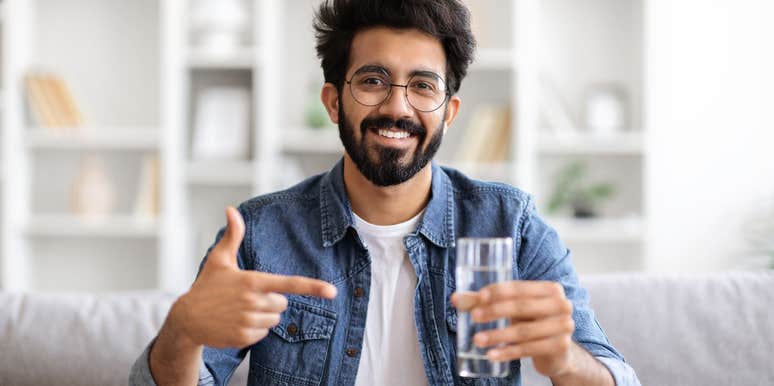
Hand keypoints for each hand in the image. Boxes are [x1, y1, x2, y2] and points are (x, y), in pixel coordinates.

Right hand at [171, 206, 337, 348]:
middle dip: (271, 301)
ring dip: (263, 316)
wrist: (186, 319)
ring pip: (274, 320)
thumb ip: (233, 235)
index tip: (332, 291)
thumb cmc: (206, 286)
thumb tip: (232, 210)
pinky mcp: (243, 337)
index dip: (312, 287)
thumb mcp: (219, 259)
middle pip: (282, 304)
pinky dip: (254, 330)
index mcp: (252, 281)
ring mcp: (247, 321)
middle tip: (248, 297)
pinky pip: (263, 334)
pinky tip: (236, 322)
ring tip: (240, 310)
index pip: (288, 284)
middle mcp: (252, 302)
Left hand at [451, 281, 574, 376]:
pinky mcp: (559, 346)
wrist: (558, 350)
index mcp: (550, 289)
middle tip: (474, 317)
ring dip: (497, 335)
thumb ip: (486, 302)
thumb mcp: (513, 309)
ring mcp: (563, 326)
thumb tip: (456, 299)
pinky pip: (528, 349)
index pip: (520, 287)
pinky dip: (508, 352)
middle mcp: (561, 304)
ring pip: (523, 331)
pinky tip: (492, 355)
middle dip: (495, 312)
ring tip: (477, 340)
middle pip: (521, 307)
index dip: (498, 291)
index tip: (479, 297)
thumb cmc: (531, 321)